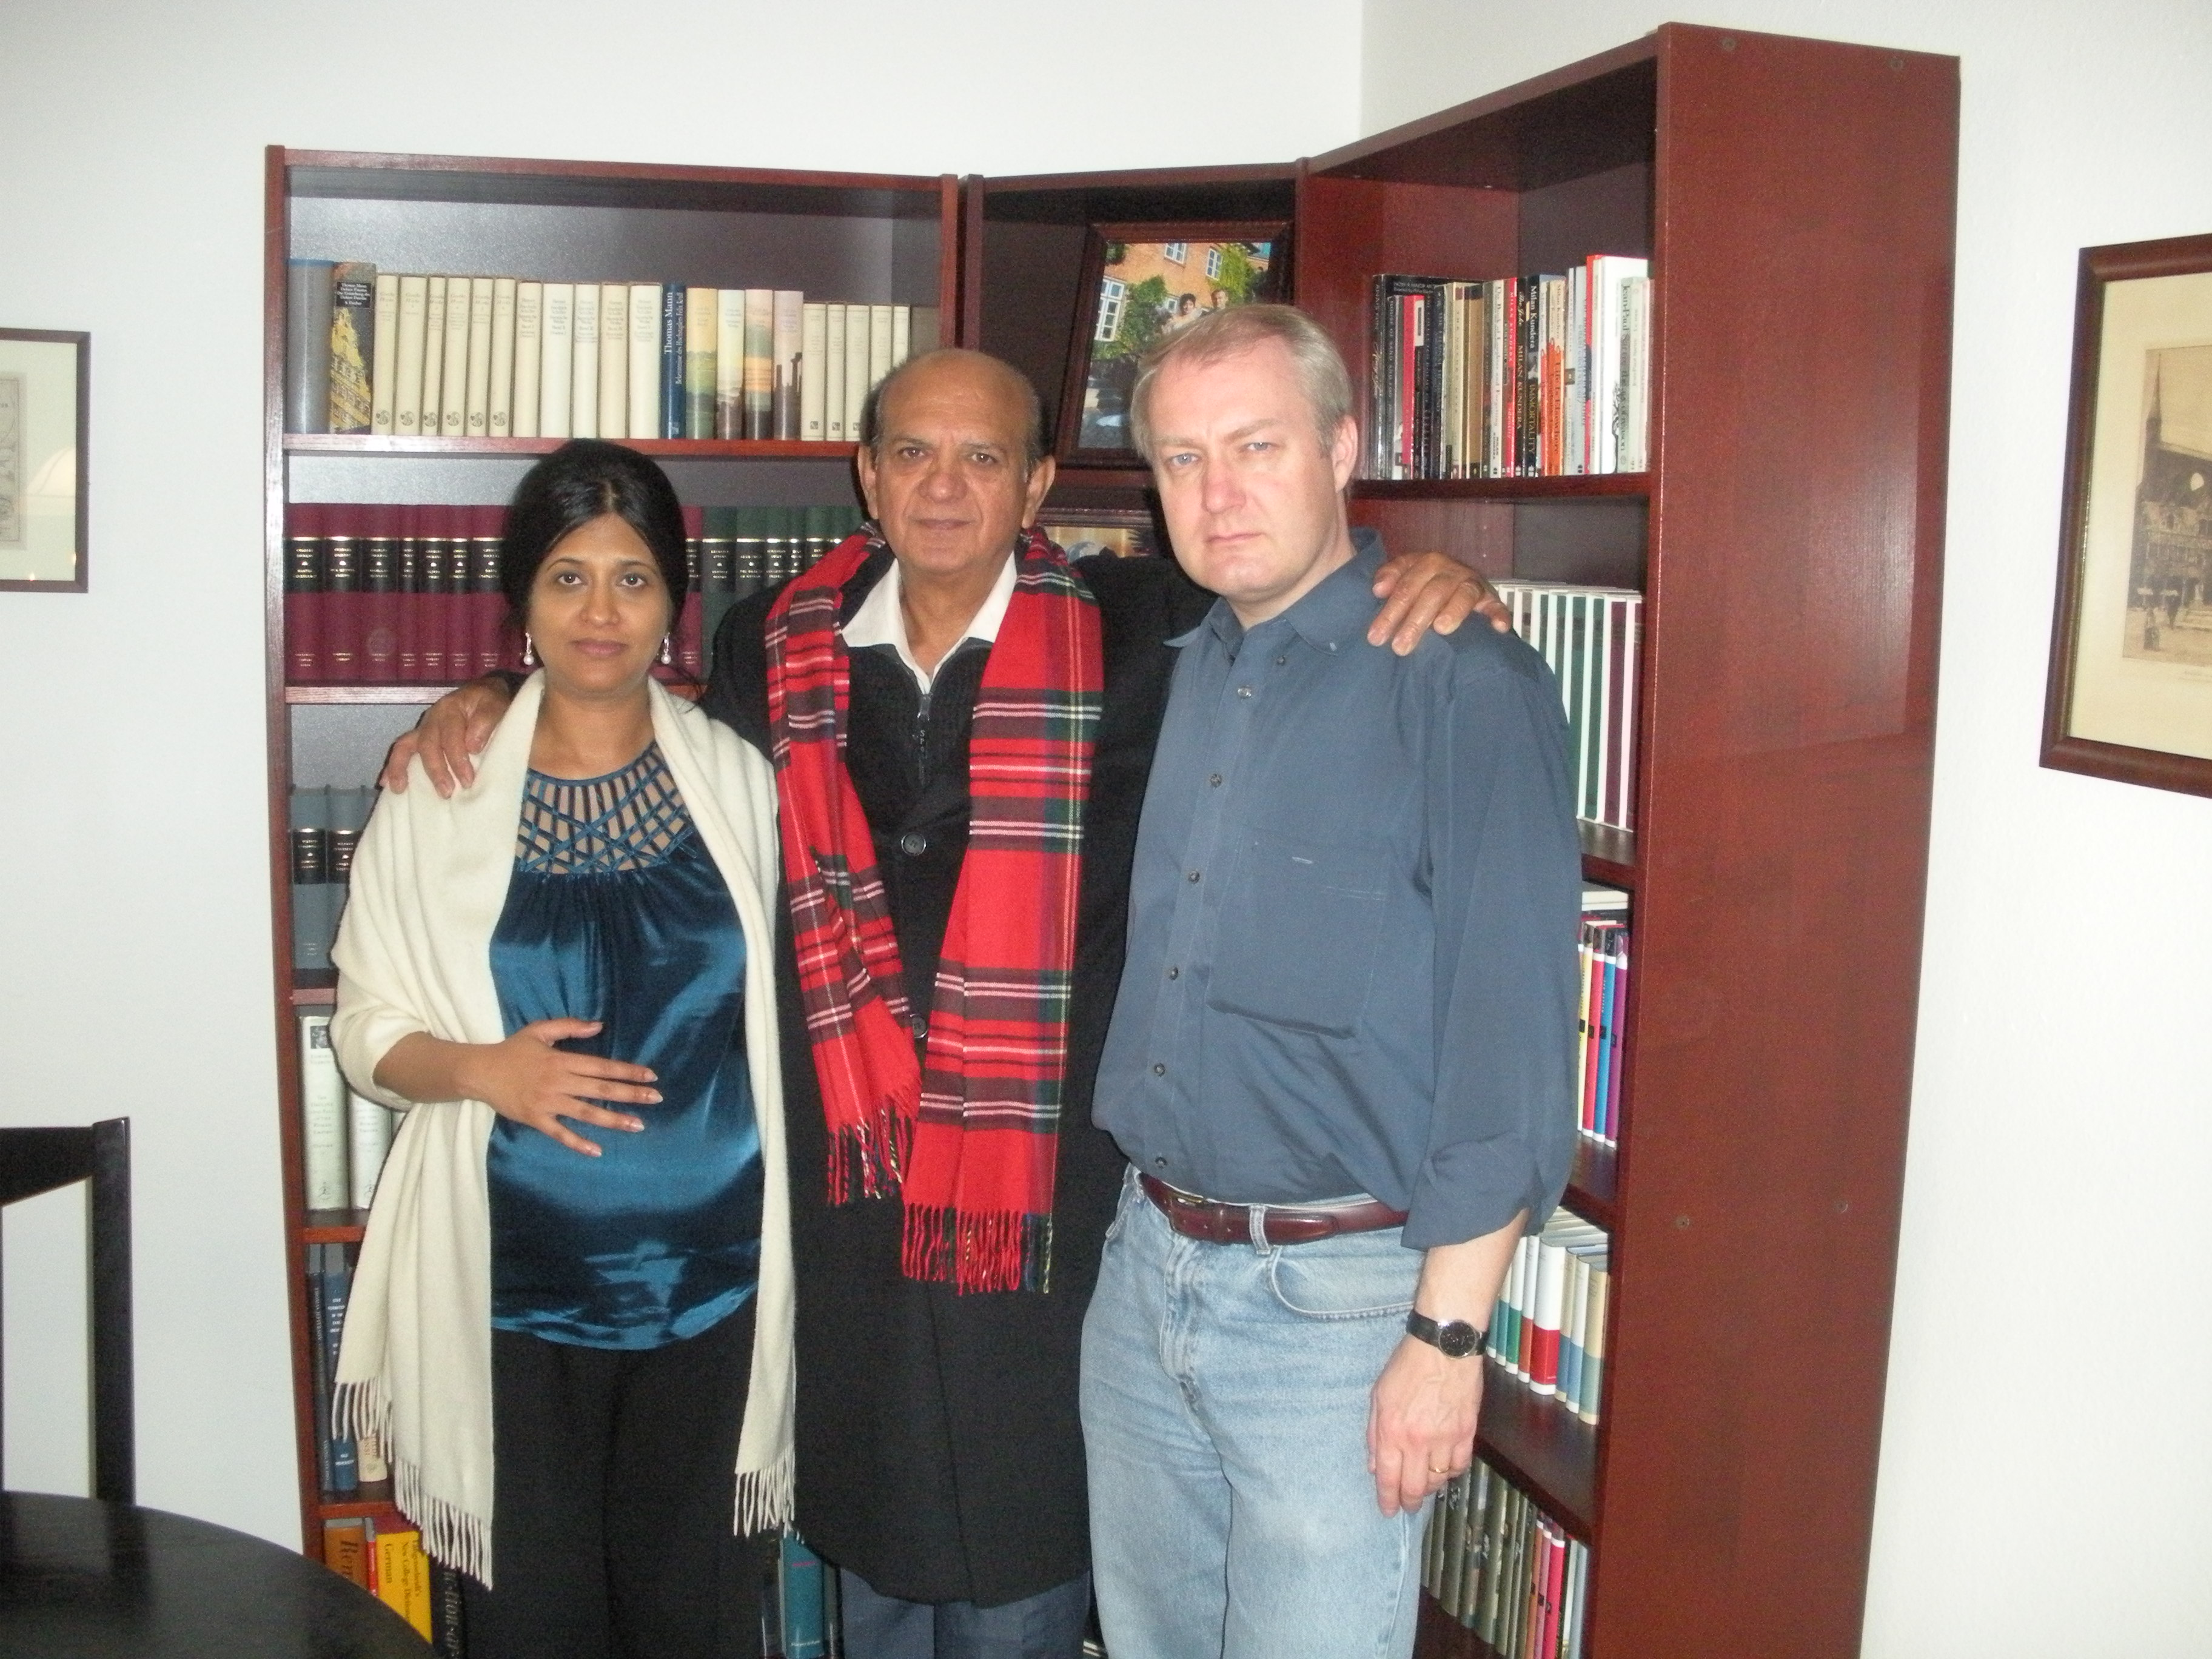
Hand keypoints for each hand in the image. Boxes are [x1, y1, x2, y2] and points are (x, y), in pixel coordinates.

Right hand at [380, 676, 516, 795]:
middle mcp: (433, 718)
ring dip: (401, 768)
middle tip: (447, 792)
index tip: (467, 780)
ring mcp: (424, 727)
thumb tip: (472, 746)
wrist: (485, 692)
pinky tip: (388, 784)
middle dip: (436, 770)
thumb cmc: (490, 702)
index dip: (457, 760)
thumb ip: (485, 722)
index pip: (451, 737)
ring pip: (406, 746)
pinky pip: (402, 749)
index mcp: (450, 709)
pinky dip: (393, 766)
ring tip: (400, 790)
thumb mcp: (495, 705)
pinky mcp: (421, 736)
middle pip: (427, 745)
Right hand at [458, 1018, 660, 1156]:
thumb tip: (598, 1026)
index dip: (627, 1071)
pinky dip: (577, 1143)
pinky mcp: (535, 1119)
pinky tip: (597, 1150)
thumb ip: (569, 1027)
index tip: (650, 1076)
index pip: (602, 1066)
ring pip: (586, 1113)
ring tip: (637, 1125)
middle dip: (630, 1094)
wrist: (479, 1071)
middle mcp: (558, 1082)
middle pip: (600, 1089)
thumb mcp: (539, 1030)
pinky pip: (559, 1134)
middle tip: (656, 1099)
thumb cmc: (512, 1050)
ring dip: (613, 1119)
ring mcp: (547, 1102)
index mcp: (562, 1060)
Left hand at [1367, 1335, 1483, 1515]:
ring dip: (1429, 1487)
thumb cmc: (1406, 1367)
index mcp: (1391, 1431)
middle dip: (1409, 1502)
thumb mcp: (1378, 1396)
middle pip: (1414, 1487)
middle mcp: (1417, 1441)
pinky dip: (1451, 1472)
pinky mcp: (1466, 1433)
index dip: (1387, 1499)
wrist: (1444, 1348)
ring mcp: (1444, 1439)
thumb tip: (1374, 1466)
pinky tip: (1444, 1468)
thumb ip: (1373, 1433)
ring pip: (1437, 1480)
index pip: (1388, 1478)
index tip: (1388, 1511)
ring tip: (1423, 1485)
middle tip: (1407, 1506)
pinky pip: (1459, 1465)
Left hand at [1368, 551, 1511, 655]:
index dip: (1390, 611)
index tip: (1376, 637)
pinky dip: (1499, 614)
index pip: (1406, 586)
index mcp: (1426, 562)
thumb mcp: (1404, 574)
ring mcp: (1472, 583)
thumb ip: (1389, 577)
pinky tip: (1498, 627)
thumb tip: (1378, 589)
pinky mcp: (1491, 598)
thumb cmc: (1423, 582)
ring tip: (1441, 629)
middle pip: (1432, 593)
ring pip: (1463, 595)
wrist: (1456, 577)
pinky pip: (1497, 605)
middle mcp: (1450, 569)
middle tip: (1400, 647)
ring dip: (1454, 612)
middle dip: (1414, 621)